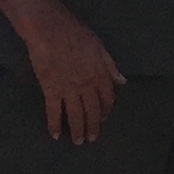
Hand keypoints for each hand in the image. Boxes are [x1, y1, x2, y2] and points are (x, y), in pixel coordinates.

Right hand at [21, 2, 125, 144]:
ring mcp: (69, 90)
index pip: (107, 98)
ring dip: (77, 130)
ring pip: (75, 115)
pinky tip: (55, 135)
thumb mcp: (100, 47)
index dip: (106, 110)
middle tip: (91, 138)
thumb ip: (110, 66)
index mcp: (100, 75)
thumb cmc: (76, 34)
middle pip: (92, 111)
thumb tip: (122, 81)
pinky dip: (55, 125)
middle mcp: (87, 86)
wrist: (51, 30)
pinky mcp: (51, 91)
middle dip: (93, 127)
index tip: (103, 118)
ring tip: (78, 142)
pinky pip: (54, 112)